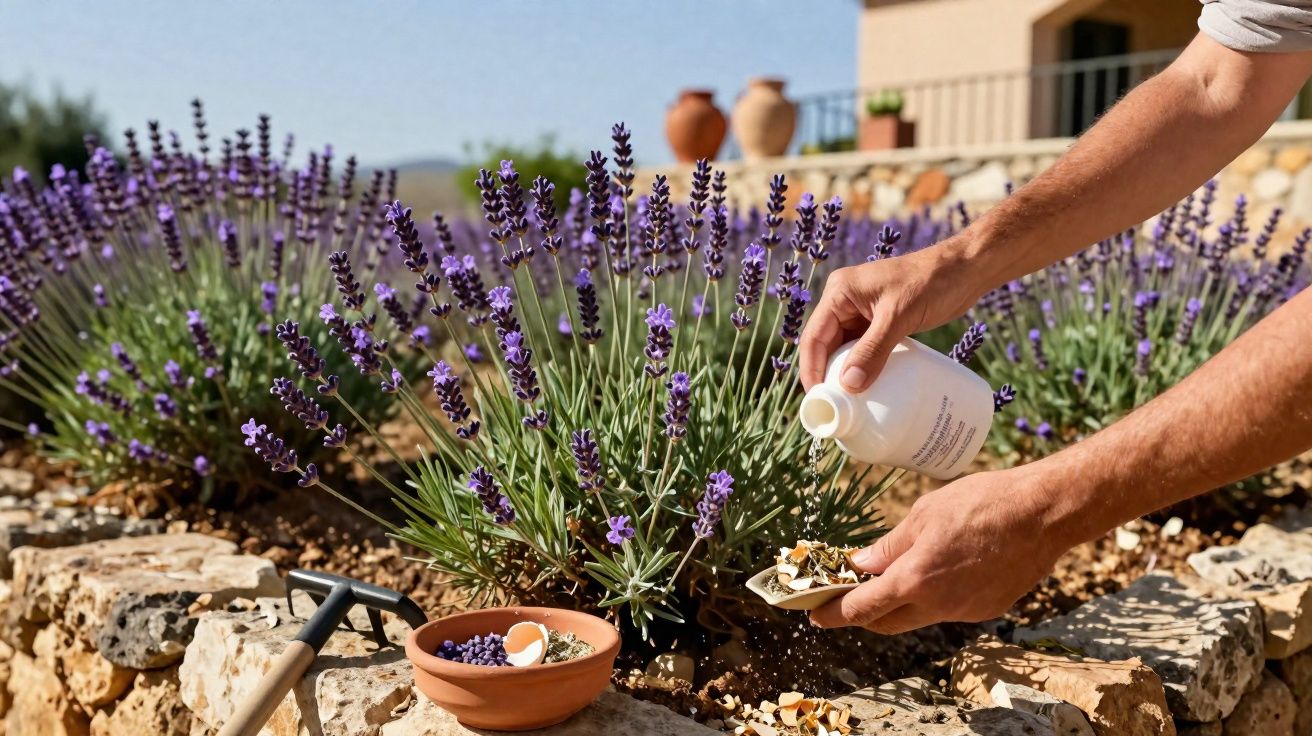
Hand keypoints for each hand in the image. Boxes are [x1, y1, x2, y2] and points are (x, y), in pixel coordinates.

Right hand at [799, 244, 979, 392]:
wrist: (965, 269)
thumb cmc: (931, 282)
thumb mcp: (898, 317)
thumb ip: (872, 350)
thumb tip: (849, 385)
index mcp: (840, 292)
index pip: (815, 336)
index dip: (812, 369)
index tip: (818, 399)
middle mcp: (845, 301)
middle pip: (826, 344)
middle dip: (827, 374)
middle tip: (832, 406)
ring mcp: (863, 311)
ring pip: (845, 348)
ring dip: (845, 372)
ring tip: (848, 402)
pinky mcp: (880, 320)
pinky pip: (863, 347)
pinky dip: (863, 366)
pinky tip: (868, 385)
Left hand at [809, 468, 1068, 633]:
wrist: (1043, 514)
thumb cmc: (983, 503)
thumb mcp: (924, 515)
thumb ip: (889, 546)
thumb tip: (860, 564)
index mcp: (914, 579)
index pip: (861, 609)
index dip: (834, 613)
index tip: (815, 614)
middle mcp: (937, 605)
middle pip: (886, 623)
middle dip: (862, 613)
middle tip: (847, 596)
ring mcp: (964, 612)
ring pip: (919, 616)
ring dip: (901, 603)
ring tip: (898, 574)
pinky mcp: (987, 610)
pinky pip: (949, 609)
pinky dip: (934, 596)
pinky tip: (942, 570)